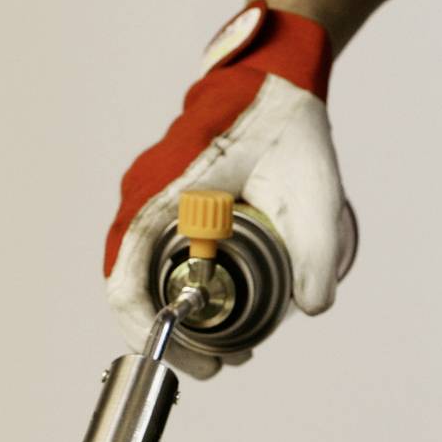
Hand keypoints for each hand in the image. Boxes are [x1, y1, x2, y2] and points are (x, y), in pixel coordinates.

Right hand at [103, 1, 355, 376]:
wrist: (273, 77)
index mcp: (162, 194)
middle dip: (172, 334)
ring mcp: (147, 197)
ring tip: (228, 344)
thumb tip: (312, 306)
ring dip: (176, 312)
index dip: (153, 333)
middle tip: (223, 363)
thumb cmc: (285, 123)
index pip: (126, 282)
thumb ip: (315, 250)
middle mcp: (142, 196)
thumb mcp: (312, 187)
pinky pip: (154, 254)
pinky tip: (222, 304)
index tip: (198, 363)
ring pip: (141, 273)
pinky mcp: (162, 200)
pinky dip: (179, 287)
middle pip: (131, 287)